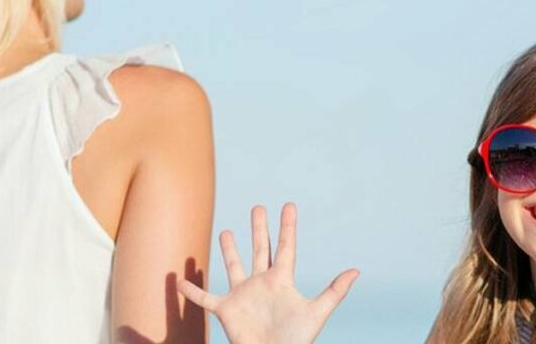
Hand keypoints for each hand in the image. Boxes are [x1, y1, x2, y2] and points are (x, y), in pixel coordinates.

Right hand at [176, 203, 359, 343]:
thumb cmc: (296, 340)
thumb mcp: (317, 312)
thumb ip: (334, 291)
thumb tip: (356, 271)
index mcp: (282, 281)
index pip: (285, 247)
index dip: (287, 227)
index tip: (289, 206)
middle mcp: (261, 283)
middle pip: (260, 249)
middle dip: (259, 229)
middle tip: (258, 208)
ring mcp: (242, 295)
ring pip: (234, 266)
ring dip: (229, 250)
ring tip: (225, 231)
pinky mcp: (226, 309)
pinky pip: (205, 297)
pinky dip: (192, 291)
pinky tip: (179, 280)